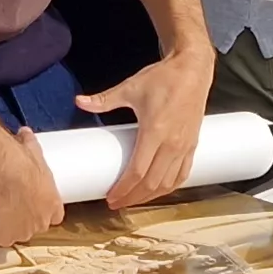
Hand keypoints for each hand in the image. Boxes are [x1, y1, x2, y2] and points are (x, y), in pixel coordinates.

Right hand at [0, 127, 68, 247]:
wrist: (3, 172)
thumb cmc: (19, 161)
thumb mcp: (32, 150)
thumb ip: (30, 145)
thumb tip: (24, 134)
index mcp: (52, 204)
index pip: (54, 215)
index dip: (41, 208)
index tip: (30, 200)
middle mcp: (40, 222)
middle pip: (33, 225)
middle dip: (23, 217)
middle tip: (9, 202)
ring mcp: (22, 232)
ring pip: (14, 232)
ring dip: (6, 224)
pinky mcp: (2, 237)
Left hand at [78, 47, 213, 207]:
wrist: (193, 69)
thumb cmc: (162, 78)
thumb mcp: (131, 87)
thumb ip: (104, 98)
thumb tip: (79, 101)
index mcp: (155, 131)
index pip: (138, 171)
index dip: (124, 189)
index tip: (111, 198)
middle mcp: (172, 144)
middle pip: (151, 183)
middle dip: (133, 197)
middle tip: (116, 203)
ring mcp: (185, 147)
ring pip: (167, 183)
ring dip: (150, 196)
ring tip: (133, 200)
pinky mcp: (193, 146)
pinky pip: (182, 175)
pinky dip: (169, 188)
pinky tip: (158, 191)